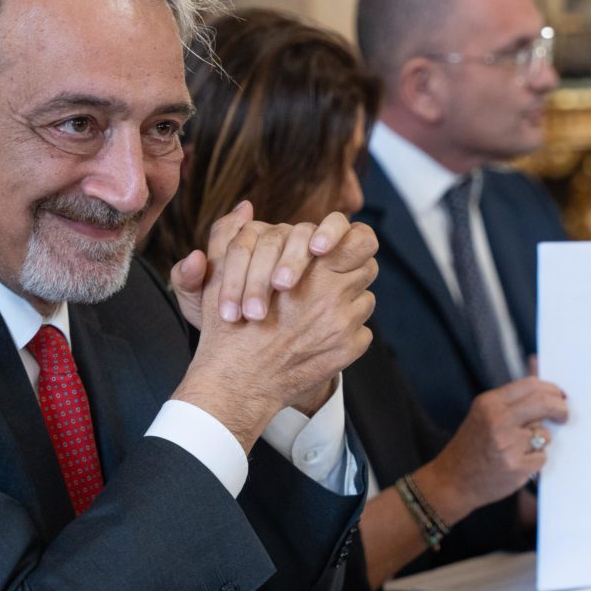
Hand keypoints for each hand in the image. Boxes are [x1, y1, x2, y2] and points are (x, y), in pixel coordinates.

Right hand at [173, 218, 378, 447]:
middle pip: (367, 268)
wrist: (237, 383)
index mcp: (313, 269)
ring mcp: (345, 325)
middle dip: (348, 269)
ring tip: (317, 309)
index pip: (361, 240)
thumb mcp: (223, 273)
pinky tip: (317, 335)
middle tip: (327, 277)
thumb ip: (232, 234)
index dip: (353, 239)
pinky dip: (344, 331)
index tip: (334, 250)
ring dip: (346, 301)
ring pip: (364, 300)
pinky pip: (361, 331)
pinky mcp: (348, 351)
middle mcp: (335, 295)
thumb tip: (244, 207)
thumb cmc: (229, 326)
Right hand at [416, 377, 567, 521]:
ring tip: (520, 448)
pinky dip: (535, 460)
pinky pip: (542, 456)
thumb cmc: (472, 445)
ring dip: (541, 440)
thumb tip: (548, 390)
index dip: (551, 390)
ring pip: (545, 434)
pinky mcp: (517, 467)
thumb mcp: (483, 414)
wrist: (453, 480)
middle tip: (563, 416)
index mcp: (490, 403)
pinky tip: (518, 462)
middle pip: (544, 403)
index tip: (559, 397)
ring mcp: (508, 445)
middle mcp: (498, 420)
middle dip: (560, 409)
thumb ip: (512, 402)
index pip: (532, 385)